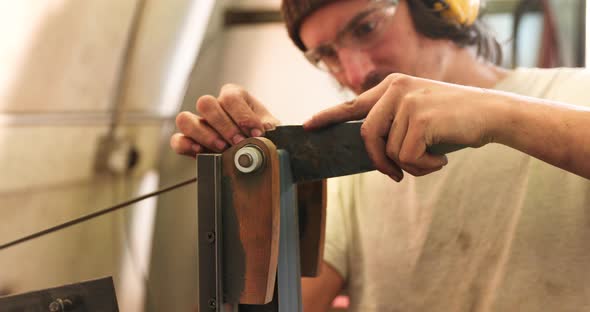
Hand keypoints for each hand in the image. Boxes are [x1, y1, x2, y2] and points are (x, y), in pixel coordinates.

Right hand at [170, 84, 279, 156]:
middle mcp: (214, 107)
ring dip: (204, 134)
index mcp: (235, 97)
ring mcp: (200, 123)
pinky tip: (201, 152)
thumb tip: (265, 135)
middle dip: (224, 125)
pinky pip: (178, 140)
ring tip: (222, 149)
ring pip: (185, 119)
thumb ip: (270, 129)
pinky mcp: (191, 142)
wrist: (260, 154)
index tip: (257, 132)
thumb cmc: (265, 137)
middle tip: (239, 142)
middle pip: (205, 104)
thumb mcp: (272, 130)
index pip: (230, 96)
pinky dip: (186, 145)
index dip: (243, 115)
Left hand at [304, 74, 497, 180]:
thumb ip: (394, 125)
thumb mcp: (419, 116)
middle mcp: (395, 89)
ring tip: (434, 158)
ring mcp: (407, 101)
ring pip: (390, 151)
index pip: (352, 104)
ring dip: (411, 165)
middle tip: (394, 175)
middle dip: (379, 161)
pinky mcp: (420, 118)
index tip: (307, 126)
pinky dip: (424, 167)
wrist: (492, 114)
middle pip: (367, 135)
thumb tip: (373, 153)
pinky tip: (442, 159)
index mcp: (392, 86)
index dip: (328, 117)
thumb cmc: (454, 121)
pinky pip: (407, 158)